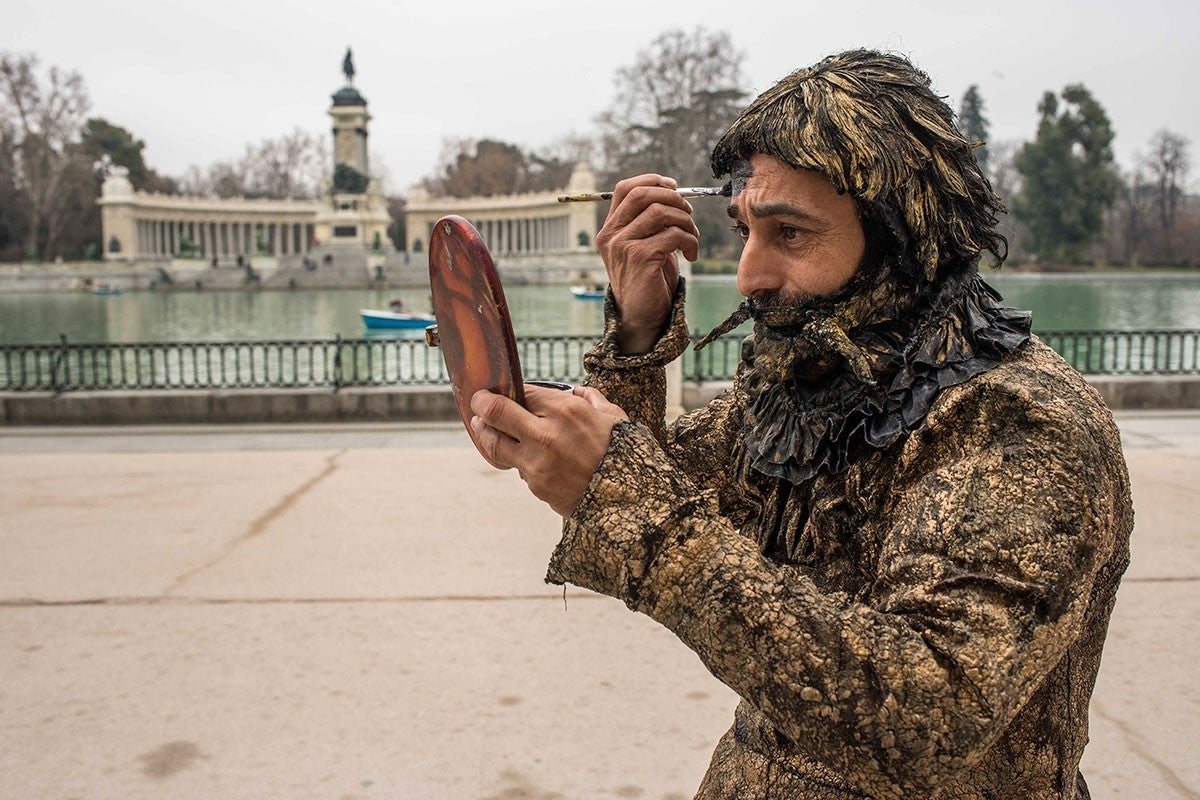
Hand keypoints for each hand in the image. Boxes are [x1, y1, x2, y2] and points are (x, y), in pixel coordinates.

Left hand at [469, 384, 628, 516]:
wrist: (631, 502)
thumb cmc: (625, 454)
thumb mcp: (614, 417)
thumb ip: (591, 399)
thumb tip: (576, 391)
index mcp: (568, 411)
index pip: (524, 391)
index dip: (511, 390)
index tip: (503, 390)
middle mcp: (547, 434)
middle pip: (495, 412)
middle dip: (482, 403)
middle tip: (478, 402)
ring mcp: (537, 463)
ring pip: (494, 443)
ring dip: (485, 433)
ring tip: (482, 426)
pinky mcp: (535, 486)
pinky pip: (516, 467)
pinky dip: (516, 459)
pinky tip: (519, 453)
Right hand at [596, 175, 699, 353]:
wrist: (641, 318)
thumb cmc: (647, 280)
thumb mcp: (643, 245)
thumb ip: (649, 222)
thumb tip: (672, 192)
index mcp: (610, 229)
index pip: (625, 188)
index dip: (652, 180)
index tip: (675, 187)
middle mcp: (611, 235)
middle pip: (642, 194)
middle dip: (674, 198)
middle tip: (689, 215)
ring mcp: (623, 246)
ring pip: (661, 211)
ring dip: (686, 222)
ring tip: (692, 239)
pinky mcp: (640, 258)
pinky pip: (672, 234)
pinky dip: (690, 241)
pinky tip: (691, 255)